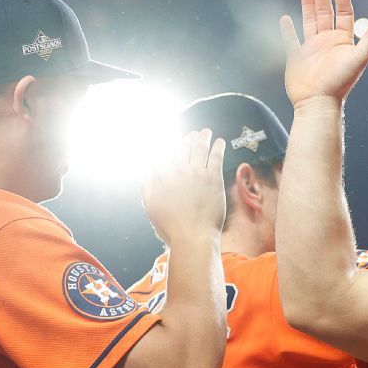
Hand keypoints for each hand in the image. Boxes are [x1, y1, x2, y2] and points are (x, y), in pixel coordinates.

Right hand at [142, 129, 226, 244]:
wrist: (192, 235)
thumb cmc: (170, 226)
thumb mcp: (151, 207)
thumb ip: (147, 187)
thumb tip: (148, 171)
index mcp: (162, 176)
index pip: (165, 156)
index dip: (171, 150)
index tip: (175, 146)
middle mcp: (178, 170)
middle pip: (182, 148)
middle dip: (187, 140)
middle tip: (191, 135)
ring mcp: (197, 172)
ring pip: (199, 148)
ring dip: (202, 138)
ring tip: (206, 133)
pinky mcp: (213, 178)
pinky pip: (216, 156)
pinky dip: (217, 147)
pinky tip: (219, 142)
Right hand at [280, 0, 367, 107]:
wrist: (318, 102)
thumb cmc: (339, 83)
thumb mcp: (359, 57)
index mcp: (342, 41)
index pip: (343, 13)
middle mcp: (327, 42)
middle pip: (325, 13)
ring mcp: (311, 49)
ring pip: (309, 21)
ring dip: (308, 5)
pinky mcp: (296, 57)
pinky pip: (291, 40)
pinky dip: (288, 29)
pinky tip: (286, 18)